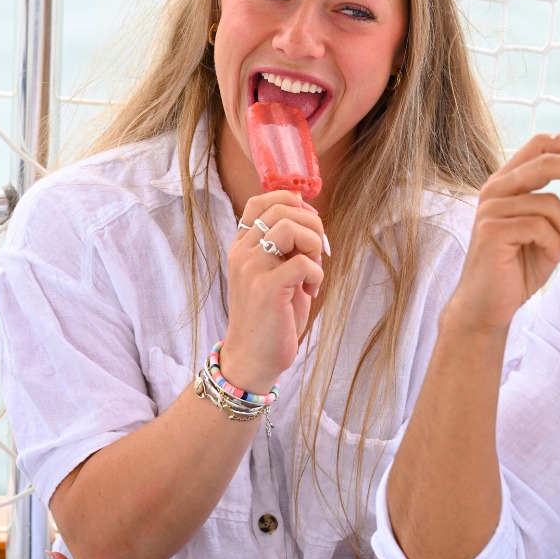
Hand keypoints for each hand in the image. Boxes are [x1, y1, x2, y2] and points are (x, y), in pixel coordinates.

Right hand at [223, 190, 325, 390]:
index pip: (260, 202)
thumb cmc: (272, 316)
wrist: (254, 358)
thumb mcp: (277, 273)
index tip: (307, 223)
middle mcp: (242, 253)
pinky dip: (317, 275)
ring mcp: (251, 269)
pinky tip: (311, 291)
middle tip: (317, 251)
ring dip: (314, 245)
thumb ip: (288, 246)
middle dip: (312, 224)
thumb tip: (309, 214)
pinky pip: (304, 262)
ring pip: (291, 228)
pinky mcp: (267, 288)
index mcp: (242, 247)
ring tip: (313, 270)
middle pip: (282, 209)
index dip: (290, 201)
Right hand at [448, 134, 559, 334]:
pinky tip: (554, 258)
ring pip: (548, 202)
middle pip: (544, 162)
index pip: (539, 144)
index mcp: (508, 182)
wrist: (488, 305)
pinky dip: (555, 244)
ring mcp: (491, 209)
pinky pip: (539, 227)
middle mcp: (496, 189)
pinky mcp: (492, 231)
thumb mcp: (554, 238)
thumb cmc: (518, 268)